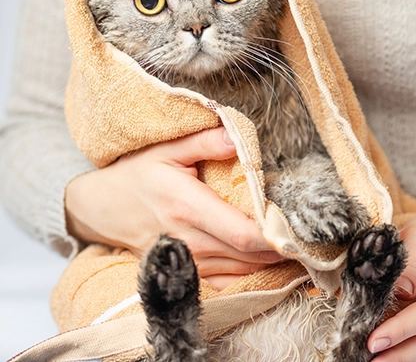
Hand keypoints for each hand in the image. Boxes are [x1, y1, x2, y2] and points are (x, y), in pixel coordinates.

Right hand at [65, 127, 283, 287]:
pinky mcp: (187, 272)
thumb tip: (237, 138)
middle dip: (284, 247)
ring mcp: (188, 261)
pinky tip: (271, 258)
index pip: (242, 234)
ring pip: (244, 270)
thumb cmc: (138, 174)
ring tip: (298, 242)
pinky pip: (229, 281)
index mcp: (188, 207)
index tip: (300, 226)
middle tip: (310, 232)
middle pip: (250, 255)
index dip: (275, 237)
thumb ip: (205, 142)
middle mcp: (190, 240)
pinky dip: (254, 273)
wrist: (102, 208)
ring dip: (273, 260)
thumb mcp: (166, 149)